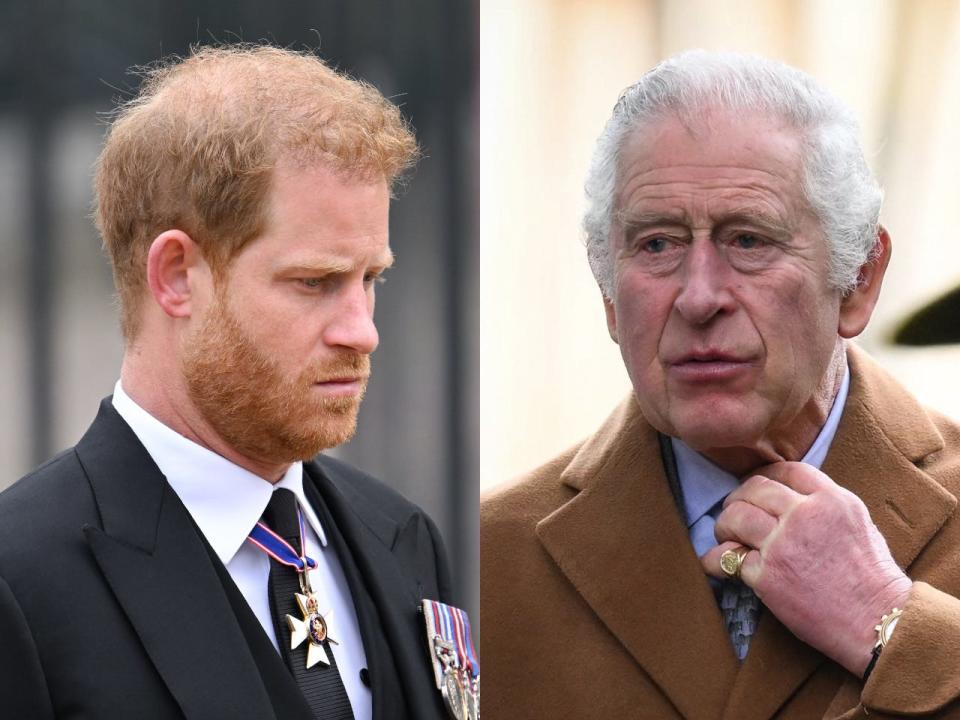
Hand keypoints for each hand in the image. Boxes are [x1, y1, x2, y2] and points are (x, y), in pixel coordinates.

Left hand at [701, 461, 911, 675]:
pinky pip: (727, 559)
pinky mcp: (767, 575)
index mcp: (832, 500)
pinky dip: (716, 561)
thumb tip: (790, 499)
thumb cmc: (872, 578)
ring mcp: (783, 544)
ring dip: (724, 526)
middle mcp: (805, 515)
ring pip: (735, 517)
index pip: (786, 470)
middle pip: (755, 489)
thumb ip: (825, 505)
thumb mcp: (860, 524)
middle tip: (733, 511)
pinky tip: (715, 563)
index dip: (765, 476)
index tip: (754, 486)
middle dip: (738, 498)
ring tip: (726, 536)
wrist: (878, 622)